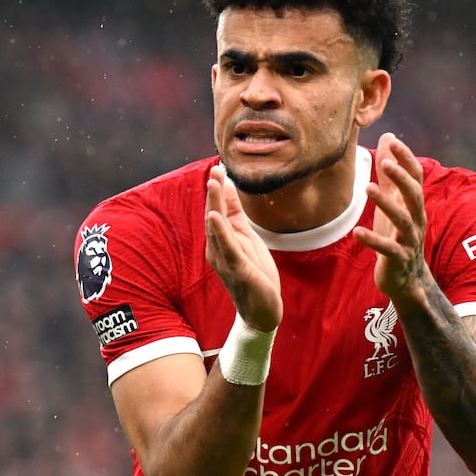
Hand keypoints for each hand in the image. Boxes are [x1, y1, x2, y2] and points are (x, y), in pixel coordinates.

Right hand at [204, 164, 282, 331]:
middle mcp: (218, 249)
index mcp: (222, 240)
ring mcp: (226, 260)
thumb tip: (227, 187)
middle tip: (213, 168)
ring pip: (217, 229)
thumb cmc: (253, 273)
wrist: (262, 310)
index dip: (217, 188)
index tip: (217, 165)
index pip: (218, 210)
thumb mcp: (246, 237)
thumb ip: (235, 214)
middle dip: (213, 192)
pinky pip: (227, 248)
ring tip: (213, 184)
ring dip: (214, 205)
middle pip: (214, 216)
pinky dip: (220, 232)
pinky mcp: (237, 270)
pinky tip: (215, 217)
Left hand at [352, 133, 427, 298]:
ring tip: (368, 188)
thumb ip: (390, 173)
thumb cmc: (397, 235)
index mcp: (414, 205)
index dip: (406, 159)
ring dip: (386, 203)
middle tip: (386, 162)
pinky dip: (373, 240)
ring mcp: (409, 241)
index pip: (416, 177)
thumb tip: (389, 137)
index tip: (393, 142)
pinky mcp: (399, 260)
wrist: (406, 280)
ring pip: (402, 220)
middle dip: (402, 178)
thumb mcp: (393, 202)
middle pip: (414, 195)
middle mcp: (416, 220)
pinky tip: (357, 232)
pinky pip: (387, 249)